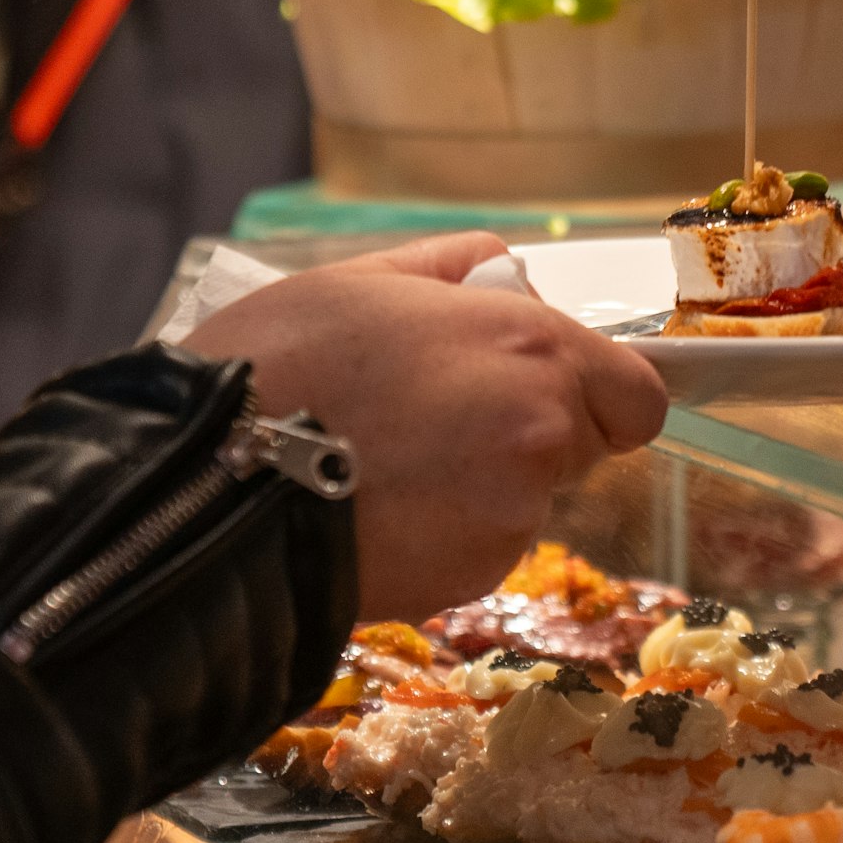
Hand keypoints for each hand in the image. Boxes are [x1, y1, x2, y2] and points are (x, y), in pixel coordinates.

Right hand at [180, 234, 666, 620]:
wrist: (208, 483)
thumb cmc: (275, 367)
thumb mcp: (361, 281)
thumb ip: (453, 269)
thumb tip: (504, 270)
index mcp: (530, 347)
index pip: (635, 393)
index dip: (595, 393)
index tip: (544, 392)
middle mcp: (541, 430)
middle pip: (582, 447)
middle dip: (530, 438)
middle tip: (437, 426)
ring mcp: (511, 511)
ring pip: (525, 502)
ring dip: (479, 490)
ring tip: (383, 468)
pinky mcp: (470, 573)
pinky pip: (478, 550)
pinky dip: (441, 537)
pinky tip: (373, 512)